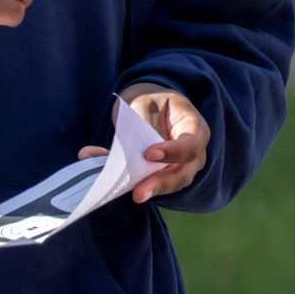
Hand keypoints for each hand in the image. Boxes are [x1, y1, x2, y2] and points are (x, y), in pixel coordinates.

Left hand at [78, 84, 209, 203]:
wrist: (148, 105)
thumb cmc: (151, 99)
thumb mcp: (146, 102)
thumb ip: (144, 126)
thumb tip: (136, 155)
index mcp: (195, 127)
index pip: (191, 145)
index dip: (173, 153)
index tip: (149, 154)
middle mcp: (192, 152)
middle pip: (182, 174)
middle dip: (159, 184)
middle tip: (138, 194)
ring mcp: (178, 167)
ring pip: (167, 185)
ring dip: (144, 189)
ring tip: (124, 192)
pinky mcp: (159, 176)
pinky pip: (147, 183)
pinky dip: (126, 182)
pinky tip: (100, 169)